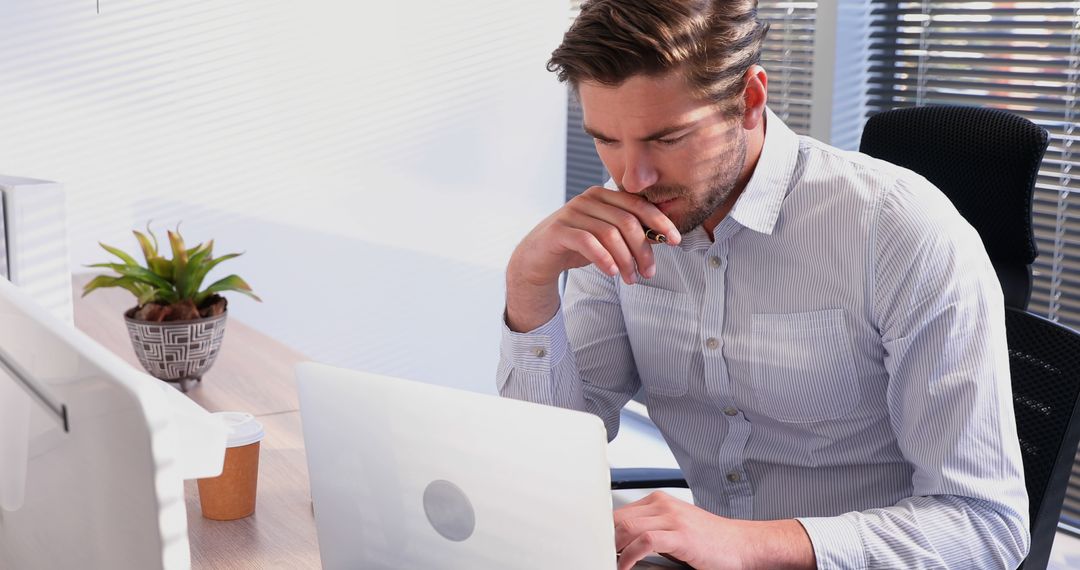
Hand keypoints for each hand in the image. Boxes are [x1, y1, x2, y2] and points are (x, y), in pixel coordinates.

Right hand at [509, 186, 680, 288]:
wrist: (537, 258)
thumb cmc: (576, 246)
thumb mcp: (607, 237)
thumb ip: (631, 232)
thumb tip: (664, 236)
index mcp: (603, 195)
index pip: (638, 204)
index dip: (660, 222)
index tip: (676, 241)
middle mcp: (587, 198)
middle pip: (627, 222)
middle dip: (643, 249)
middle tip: (649, 272)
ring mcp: (571, 213)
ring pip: (610, 234)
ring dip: (626, 260)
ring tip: (631, 279)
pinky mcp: (558, 230)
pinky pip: (588, 242)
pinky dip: (604, 258)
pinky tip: (613, 272)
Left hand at [613, 492, 814, 569]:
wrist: (741, 544)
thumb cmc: (711, 540)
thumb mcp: (674, 528)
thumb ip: (649, 531)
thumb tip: (621, 543)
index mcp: (659, 502)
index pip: (619, 513)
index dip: (603, 530)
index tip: (595, 545)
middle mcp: (663, 506)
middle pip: (618, 518)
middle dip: (605, 539)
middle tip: (598, 554)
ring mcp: (672, 519)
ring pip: (628, 527)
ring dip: (614, 547)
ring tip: (609, 560)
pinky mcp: (680, 536)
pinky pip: (645, 541)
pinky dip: (630, 555)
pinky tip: (626, 565)